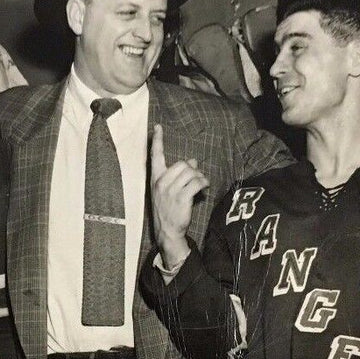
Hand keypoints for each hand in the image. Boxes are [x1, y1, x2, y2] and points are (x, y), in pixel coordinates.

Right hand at [149, 123, 208, 268]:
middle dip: (192, 170)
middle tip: (196, 178)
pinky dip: (203, 182)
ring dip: (199, 176)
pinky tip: (204, 187)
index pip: (155, 156)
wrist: (167, 231)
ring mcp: (170, 191)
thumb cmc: (167, 209)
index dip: (157, 140)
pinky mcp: (181, 198)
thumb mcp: (168, 190)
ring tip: (201, 183)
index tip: (157, 127)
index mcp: (155, 179)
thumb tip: (193, 161)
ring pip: (190, 172)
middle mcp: (161, 183)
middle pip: (182, 164)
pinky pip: (196, 182)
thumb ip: (178, 175)